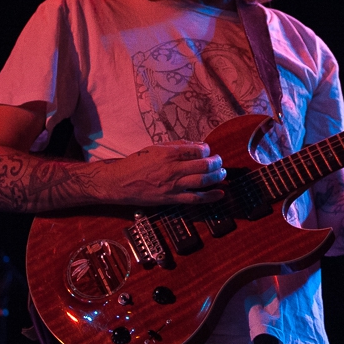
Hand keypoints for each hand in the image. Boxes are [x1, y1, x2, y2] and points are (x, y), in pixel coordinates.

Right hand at [104, 141, 225, 204]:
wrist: (120, 182)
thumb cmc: (137, 163)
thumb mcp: (156, 148)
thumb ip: (177, 146)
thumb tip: (196, 145)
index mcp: (169, 153)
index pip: (197, 150)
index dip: (207, 149)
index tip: (207, 151)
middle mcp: (173, 169)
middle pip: (204, 165)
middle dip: (217, 162)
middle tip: (219, 161)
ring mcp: (173, 185)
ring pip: (203, 181)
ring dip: (217, 177)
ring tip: (222, 173)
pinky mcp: (172, 198)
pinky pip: (195, 198)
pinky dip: (210, 196)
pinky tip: (220, 193)